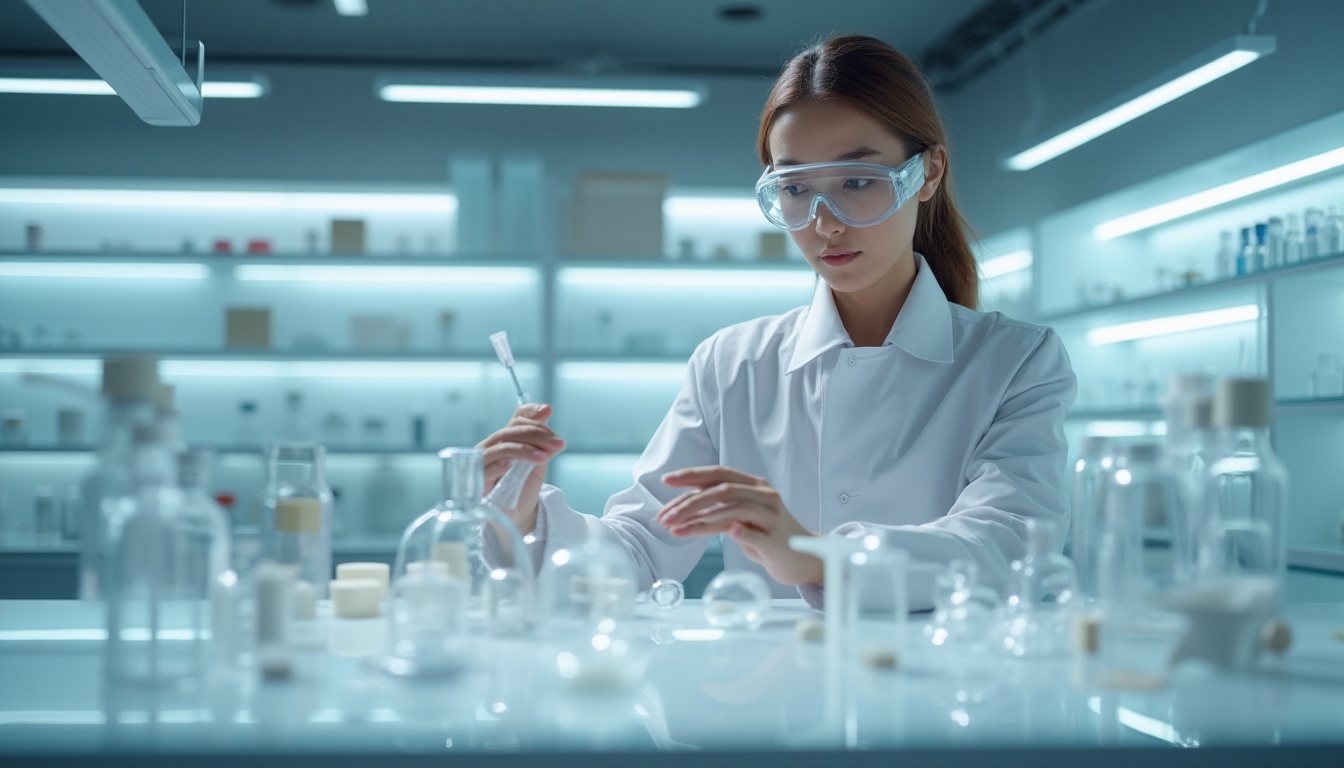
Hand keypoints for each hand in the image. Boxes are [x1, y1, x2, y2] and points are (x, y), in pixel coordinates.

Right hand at [478, 403, 564, 534]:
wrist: (516, 516)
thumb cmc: (524, 488)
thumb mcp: (538, 465)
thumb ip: (543, 449)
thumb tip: (555, 438)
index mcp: (507, 439)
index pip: (516, 418)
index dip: (531, 412)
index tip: (548, 411)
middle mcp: (492, 446)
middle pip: (511, 430)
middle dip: (537, 433)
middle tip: (558, 443)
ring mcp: (483, 463)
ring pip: (501, 446)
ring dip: (524, 449)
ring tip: (544, 457)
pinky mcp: (478, 481)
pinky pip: (487, 468)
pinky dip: (499, 464)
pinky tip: (511, 464)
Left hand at [657, 466, 821, 586]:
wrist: (803, 559)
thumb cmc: (766, 537)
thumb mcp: (739, 520)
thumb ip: (717, 511)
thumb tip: (680, 512)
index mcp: (754, 485)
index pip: (719, 473)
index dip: (692, 475)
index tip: (666, 481)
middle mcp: (764, 495)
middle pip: (722, 489)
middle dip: (688, 502)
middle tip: (664, 516)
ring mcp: (772, 516)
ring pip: (734, 509)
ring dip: (701, 519)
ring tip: (676, 529)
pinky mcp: (777, 539)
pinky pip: (757, 533)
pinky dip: (741, 532)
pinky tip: (728, 532)